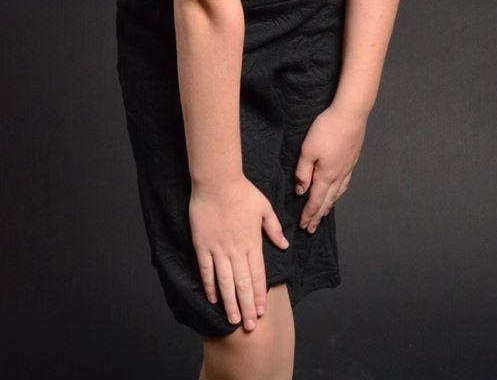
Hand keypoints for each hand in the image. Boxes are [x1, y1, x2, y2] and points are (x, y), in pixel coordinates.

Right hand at [188, 175, 288, 330]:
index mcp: (252, 242)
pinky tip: (212, 299)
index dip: (260, 294)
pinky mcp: (202, 245)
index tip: (262, 311)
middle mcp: (236, 249)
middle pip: (242, 283)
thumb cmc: (242, 191)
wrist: (217, 181)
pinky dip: (209, 286)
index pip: (258, 274)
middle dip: (247, 306)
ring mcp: (218, 248)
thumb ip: (274, 228)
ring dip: (230, 302)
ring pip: (225, 282)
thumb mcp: (265, 207)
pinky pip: (206, 270)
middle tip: (250, 326)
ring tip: (233, 319)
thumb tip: (284, 245)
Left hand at [294, 103, 367, 233]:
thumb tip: (301, 191)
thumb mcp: (308, 150)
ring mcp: (347, 168)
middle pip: (327, 201)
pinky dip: (339, 193)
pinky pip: (345, 183)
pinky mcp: (352, 159)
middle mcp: (339, 175)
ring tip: (324, 213)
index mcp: (326, 175)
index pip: (315, 200)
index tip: (304, 226)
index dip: (309, 214)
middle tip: (312, 228)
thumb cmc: (327, 129)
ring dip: (329, 205)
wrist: (351, 114)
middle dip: (318, 215)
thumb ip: (303, 172)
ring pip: (338, 193)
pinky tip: (338, 191)